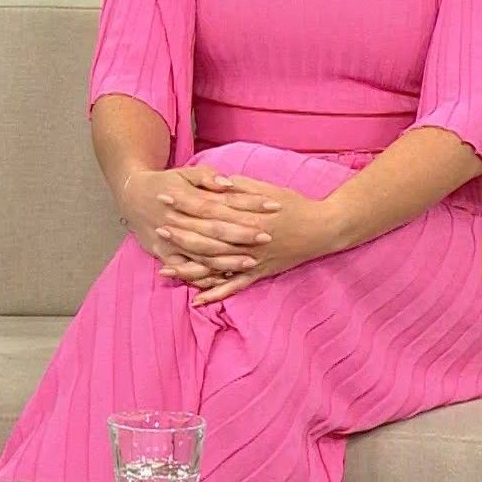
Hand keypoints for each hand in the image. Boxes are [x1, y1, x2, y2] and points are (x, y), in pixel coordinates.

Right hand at [118, 166, 279, 280]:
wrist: (131, 197)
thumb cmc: (165, 183)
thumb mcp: (184, 173)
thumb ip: (207, 177)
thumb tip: (228, 183)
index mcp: (184, 199)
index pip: (220, 205)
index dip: (246, 206)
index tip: (270, 206)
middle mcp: (176, 222)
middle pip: (213, 232)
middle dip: (241, 236)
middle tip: (267, 237)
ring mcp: (169, 242)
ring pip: (201, 255)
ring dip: (227, 260)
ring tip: (250, 262)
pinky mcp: (163, 255)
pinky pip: (185, 270)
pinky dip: (203, 277)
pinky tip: (222, 279)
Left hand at [180, 175, 348, 305]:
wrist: (323, 228)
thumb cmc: (294, 204)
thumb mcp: (266, 190)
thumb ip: (239, 188)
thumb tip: (216, 182)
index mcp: (247, 217)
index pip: (209, 212)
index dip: (185, 206)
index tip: (165, 199)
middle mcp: (247, 242)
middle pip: (208, 241)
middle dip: (181, 237)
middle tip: (158, 231)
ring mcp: (253, 261)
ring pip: (216, 268)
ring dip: (190, 269)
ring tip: (165, 270)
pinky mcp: (260, 274)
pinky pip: (235, 287)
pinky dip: (216, 294)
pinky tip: (197, 300)